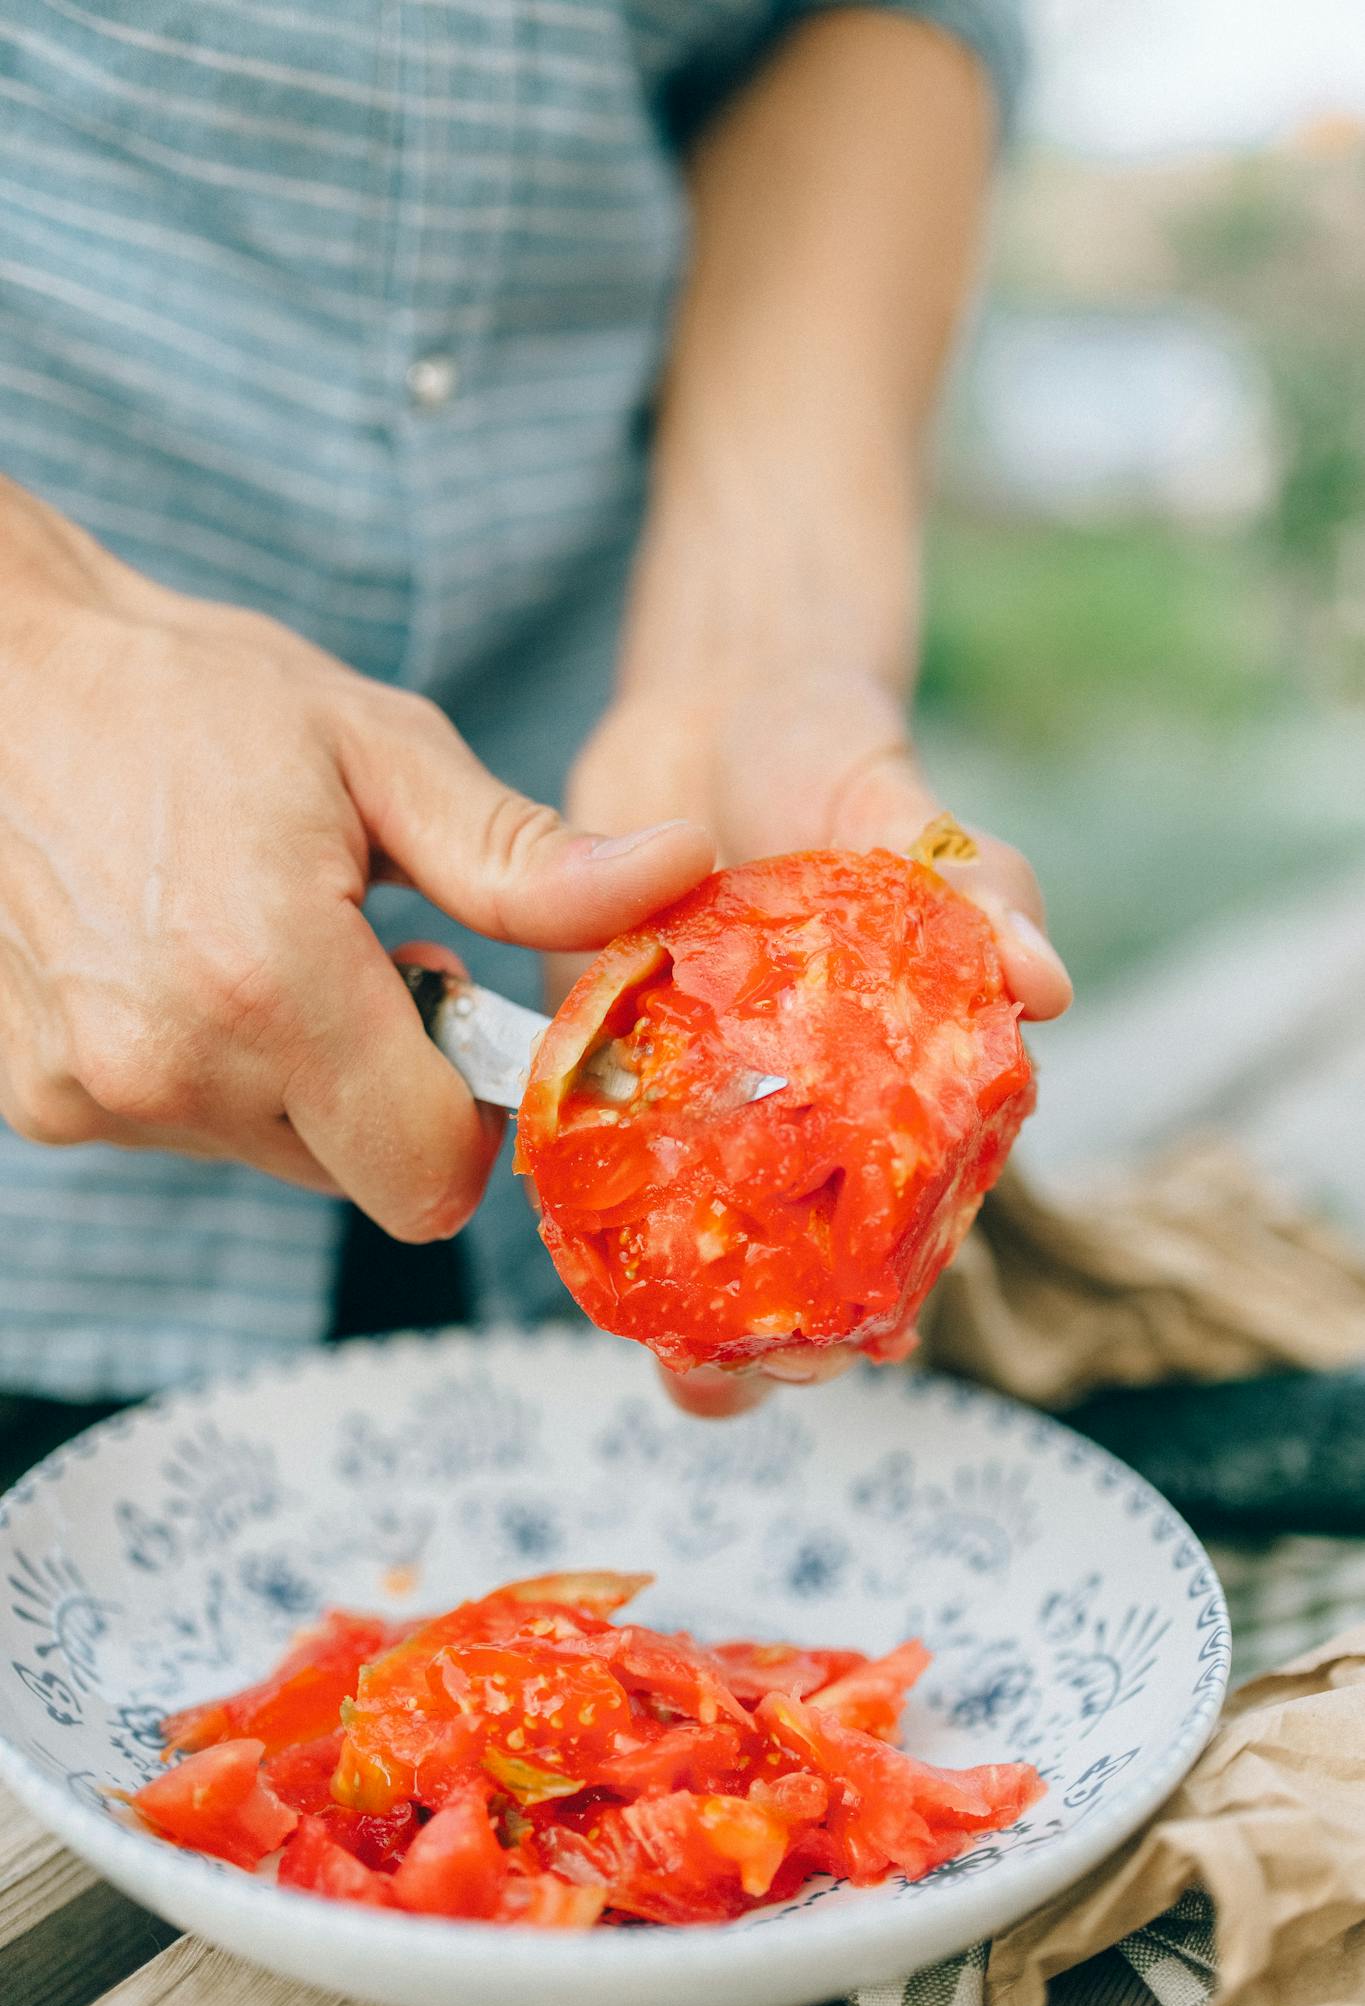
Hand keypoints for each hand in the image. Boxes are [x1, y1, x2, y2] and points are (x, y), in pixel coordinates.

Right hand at [0, 479, 713, 1239]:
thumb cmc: (190, 698)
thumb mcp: (380, 751)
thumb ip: (526, 856)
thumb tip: (682, 872)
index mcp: (270, 982)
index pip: (431, 1178)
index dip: (477, 1115)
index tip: (463, 1018)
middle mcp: (170, 1067)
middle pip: (365, 1175)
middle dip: (399, 1089)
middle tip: (369, 957)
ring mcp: (94, 1097)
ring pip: (282, 1155)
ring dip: (309, 1079)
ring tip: (268, 944)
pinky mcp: (44, 1103)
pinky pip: (190, 1130)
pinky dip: (220, 1071)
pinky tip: (193, 966)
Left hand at [566, 593, 1070, 1417]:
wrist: (709, 705)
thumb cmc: (834, 753)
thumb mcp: (899, 803)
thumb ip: (970, 888)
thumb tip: (1050, 986)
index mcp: (895, 1061)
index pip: (913, 1202)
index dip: (897, 1284)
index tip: (872, 1347)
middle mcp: (804, 1094)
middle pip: (805, 1244)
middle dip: (779, 1331)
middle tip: (733, 1380)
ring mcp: (707, 1087)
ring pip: (704, 1224)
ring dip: (689, 1305)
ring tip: (672, 1365)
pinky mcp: (619, 1061)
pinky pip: (608, 1153)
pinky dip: (600, 1206)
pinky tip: (585, 1256)